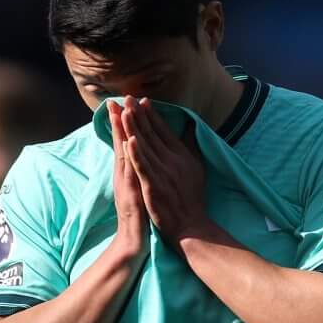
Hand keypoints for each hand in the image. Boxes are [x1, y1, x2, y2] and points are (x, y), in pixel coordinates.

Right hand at [105, 102, 148, 259]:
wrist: (134, 239)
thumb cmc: (140, 213)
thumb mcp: (141, 187)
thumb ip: (141, 170)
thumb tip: (143, 156)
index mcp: (128, 169)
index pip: (126, 140)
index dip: (124, 122)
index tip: (123, 102)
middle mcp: (124, 172)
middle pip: (122, 141)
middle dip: (119, 119)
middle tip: (115, 98)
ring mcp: (126, 181)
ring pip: (124, 151)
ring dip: (122, 131)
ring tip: (120, 110)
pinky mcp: (131, 191)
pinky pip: (130, 170)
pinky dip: (130, 155)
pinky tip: (129, 141)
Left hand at [117, 98, 212, 242]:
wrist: (190, 226)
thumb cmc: (192, 198)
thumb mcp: (197, 167)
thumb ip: (191, 145)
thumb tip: (190, 125)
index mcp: (181, 155)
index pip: (164, 131)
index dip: (152, 115)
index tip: (142, 100)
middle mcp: (172, 161)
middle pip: (152, 134)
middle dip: (139, 115)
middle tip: (128, 97)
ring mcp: (162, 174)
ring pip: (145, 147)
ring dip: (134, 128)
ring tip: (125, 110)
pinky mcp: (153, 187)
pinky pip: (143, 167)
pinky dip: (136, 153)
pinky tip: (128, 140)